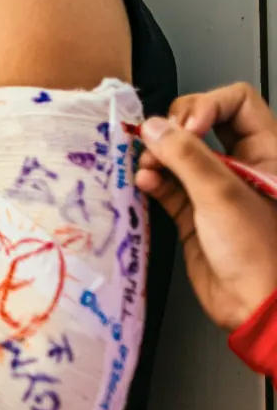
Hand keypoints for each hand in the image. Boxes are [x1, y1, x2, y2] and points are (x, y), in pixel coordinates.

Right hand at [136, 82, 276, 329]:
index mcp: (267, 152)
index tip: (187, 126)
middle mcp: (242, 165)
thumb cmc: (260, 253)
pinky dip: (152, 180)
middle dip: (174, 129)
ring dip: (157, 156)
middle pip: (201, 123)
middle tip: (162, 143)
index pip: (236, 102)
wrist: (255, 306)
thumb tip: (154, 127)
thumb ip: (185, 155)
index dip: (207, 105)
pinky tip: (145, 183)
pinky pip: (166, 184)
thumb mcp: (221, 195)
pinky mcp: (193, 212)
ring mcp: (216, 188)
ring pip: (179, 154)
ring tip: (148, 167)